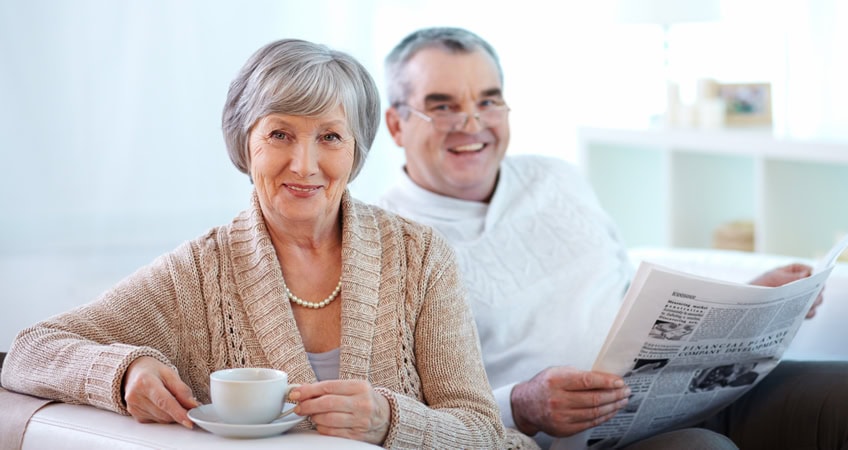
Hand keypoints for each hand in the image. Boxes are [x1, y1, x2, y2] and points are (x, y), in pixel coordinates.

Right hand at [122, 356, 199, 427]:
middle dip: (180, 412)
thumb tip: (193, 405)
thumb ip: (182, 390)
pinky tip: (162, 405)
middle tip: (188, 405)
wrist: (133, 372)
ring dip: (173, 414)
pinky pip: (156, 421)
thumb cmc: (152, 371)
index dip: (178, 412)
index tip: (189, 421)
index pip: (163, 401)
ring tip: (174, 400)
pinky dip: (164, 416)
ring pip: (162, 419)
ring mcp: (133, 407)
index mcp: (145, 382)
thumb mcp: (170, 374)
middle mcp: (136, 396)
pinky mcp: (135, 415)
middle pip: (164, 412)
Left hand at [290, 380, 389, 444]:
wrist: (386, 417)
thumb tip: (303, 389)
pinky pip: (331, 432)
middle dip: (308, 405)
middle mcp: (362, 404)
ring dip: (314, 417)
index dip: (309, 390)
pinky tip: (321, 423)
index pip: (328, 387)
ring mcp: (360, 421)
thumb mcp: (352, 388)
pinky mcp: (356, 435)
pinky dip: (321, 428)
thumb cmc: (364, 400)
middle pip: (327, 403)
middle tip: (299, 407)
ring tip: (312, 414)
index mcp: (359, 387)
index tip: (296, 393)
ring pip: (327, 420)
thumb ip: (330, 388)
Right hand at [510, 366, 629, 436]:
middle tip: (626, 391)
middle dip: (614, 394)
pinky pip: (589, 423)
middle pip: (593, 398)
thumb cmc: (543, 385)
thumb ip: (579, 375)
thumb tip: (606, 378)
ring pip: (594, 412)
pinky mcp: (563, 429)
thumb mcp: (557, 372)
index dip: (606, 381)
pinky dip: (603, 417)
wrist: (525, 405)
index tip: (620, 381)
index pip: (587, 381)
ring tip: (622, 400)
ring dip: (612, 406)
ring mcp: (560, 416)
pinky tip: (611, 411)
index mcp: (555, 380)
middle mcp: (557, 399)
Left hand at [749, 263, 823, 317]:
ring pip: (816, 301)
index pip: (813, 272)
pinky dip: (807, 313)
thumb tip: (807, 274)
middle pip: (818, 288)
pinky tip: (800, 314)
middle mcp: (802, 284)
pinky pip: (809, 312)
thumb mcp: (773, 278)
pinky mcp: (799, 310)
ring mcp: (802, 297)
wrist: (748, 301)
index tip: (814, 282)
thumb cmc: (758, 285)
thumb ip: (790, 277)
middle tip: (811, 296)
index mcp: (796, 271)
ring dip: (813, 304)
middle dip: (816, 292)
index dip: (815, 277)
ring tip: (806, 306)